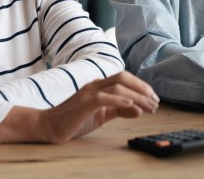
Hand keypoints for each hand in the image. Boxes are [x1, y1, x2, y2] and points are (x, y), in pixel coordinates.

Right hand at [0, 71, 159, 143]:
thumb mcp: (101, 115)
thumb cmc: (74, 120)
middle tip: (155, 102)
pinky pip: (105, 98)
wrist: (48, 126)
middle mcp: (94, 85)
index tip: (154, 99)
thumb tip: (139, 110)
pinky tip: (133, 107)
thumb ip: (119, 110)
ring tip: (148, 107)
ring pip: (117, 87)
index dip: (141, 86)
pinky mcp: (83, 103)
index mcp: (98, 85)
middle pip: (123, 78)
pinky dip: (121, 101)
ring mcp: (88, 92)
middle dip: (142, 89)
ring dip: (136, 96)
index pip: (124, 79)